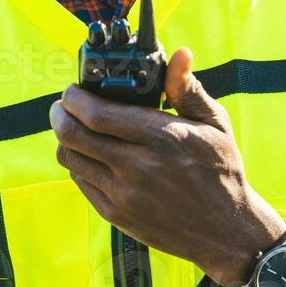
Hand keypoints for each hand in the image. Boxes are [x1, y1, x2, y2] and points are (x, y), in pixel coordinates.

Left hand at [50, 47, 285, 286]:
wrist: (226, 232)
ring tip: (71, 128)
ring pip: (70, 159)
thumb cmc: (221, 171)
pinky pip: (80, 182)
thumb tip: (180, 54)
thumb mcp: (214, 124)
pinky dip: (77, 164)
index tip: (73, 90)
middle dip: (59, 114)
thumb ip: (188, 89)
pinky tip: (88, 155)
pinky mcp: (117, 216)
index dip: (74, 97)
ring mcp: (124, 194)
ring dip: (63, 139)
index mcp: (162, 137)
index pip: (97, 113)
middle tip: (62, 106)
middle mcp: (138, 167)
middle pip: (73, 135)